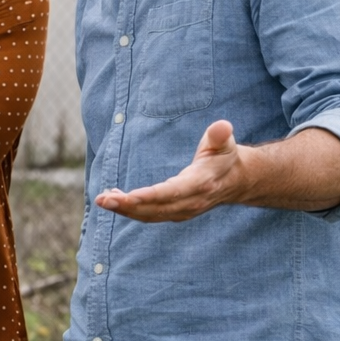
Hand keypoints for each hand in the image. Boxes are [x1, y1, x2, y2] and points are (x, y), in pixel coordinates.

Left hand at [96, 119, 239, 222]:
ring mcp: (184, 211)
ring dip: (124, 209)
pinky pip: (150, 215)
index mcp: (201, 184)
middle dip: (128, 205)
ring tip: (102, 200)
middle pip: (156, 208)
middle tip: (102, 199)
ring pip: (150, 215)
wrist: (238, 180)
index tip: (129, 196)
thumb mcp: (225, 144)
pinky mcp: (176, 213)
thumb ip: (220, 135)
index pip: (172, 193)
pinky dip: (131, 210)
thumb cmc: (225, 156)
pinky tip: (113, 198)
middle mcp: (191, 202)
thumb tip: (222, 125)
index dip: (150, 196)